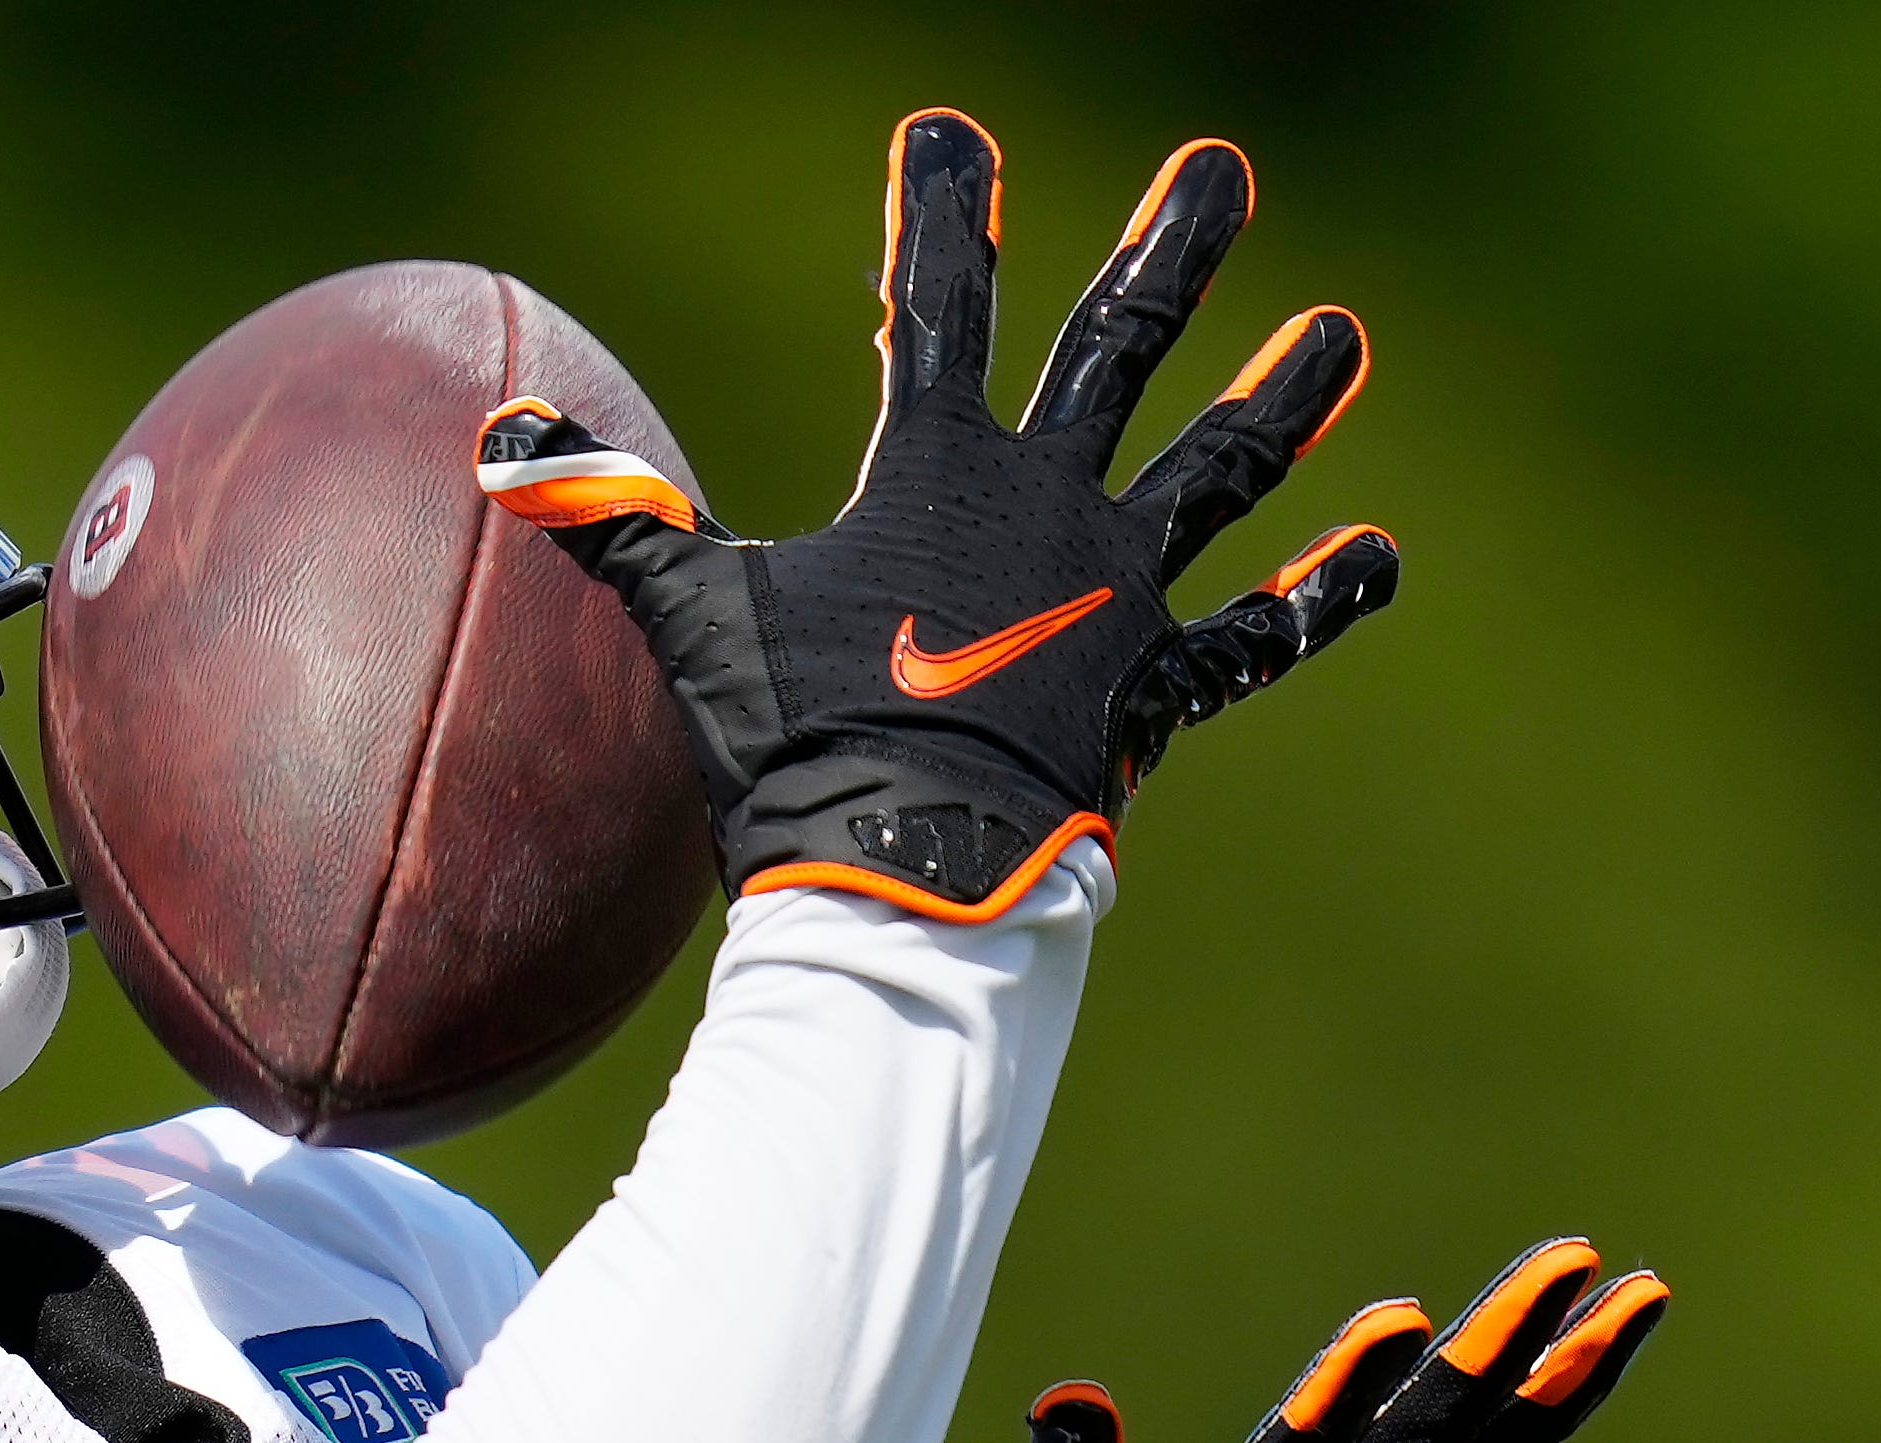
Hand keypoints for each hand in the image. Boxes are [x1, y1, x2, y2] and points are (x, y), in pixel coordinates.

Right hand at [477, 111, 1396, 919]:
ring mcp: (1120, 595)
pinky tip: (1379, 556)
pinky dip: (1317, 600)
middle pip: (1119, 345)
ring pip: (1217, 470)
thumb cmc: (796, 747)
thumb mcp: (696, 623)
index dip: (941, 209)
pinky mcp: (1160, 687)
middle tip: (1221, 168)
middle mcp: (1051, 508)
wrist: (908, 872)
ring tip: (1342, 331)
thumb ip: (619, 525)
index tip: (955, 131)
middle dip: (1170, 248)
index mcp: (941, 472)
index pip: (936, 303)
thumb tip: (501, 446)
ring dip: (1282, 397)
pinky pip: (1254, 640)